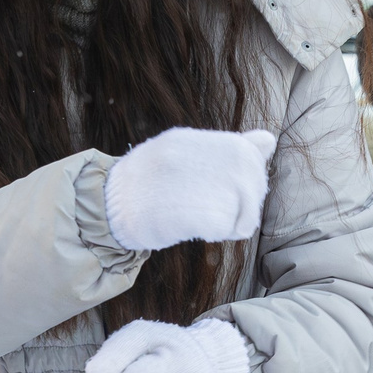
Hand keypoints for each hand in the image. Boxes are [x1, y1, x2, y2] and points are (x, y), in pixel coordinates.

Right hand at [103, 127, 273, 250]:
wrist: (103, 211)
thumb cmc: (142, 188)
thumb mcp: (178, 155)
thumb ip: (224, 149)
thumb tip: (269, 140)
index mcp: (189, 140)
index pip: (243, 151)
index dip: (246, 175)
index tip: (228, 189)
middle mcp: (194, 155)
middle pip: (251, 179)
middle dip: (247, 202)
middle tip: (223, 213)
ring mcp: (193, 182)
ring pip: (245, 205)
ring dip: (236, 220)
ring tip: (212, 223)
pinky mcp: (193, 211)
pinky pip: (229, 225)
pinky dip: (223, 232)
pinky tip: (204, 231)